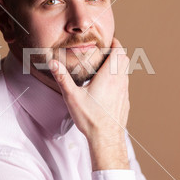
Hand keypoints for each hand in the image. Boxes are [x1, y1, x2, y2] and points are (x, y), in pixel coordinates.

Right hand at [49, 37, 130, 169]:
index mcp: (109, 76)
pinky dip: (118, 78)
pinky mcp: (125, 101)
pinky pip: (124, 84)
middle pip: (124, 58)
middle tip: (104, 51)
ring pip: (126, 71)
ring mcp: (125, 92)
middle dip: (116, 51)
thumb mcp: (72, 97)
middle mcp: (120, 81)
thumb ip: (63, 78)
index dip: (115, 43)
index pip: (119, 51)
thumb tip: (53, 63)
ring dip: (118, 65)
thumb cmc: (91, 119)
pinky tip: (106, 86)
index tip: (107, 41)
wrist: (106, 139)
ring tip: (103, 67)